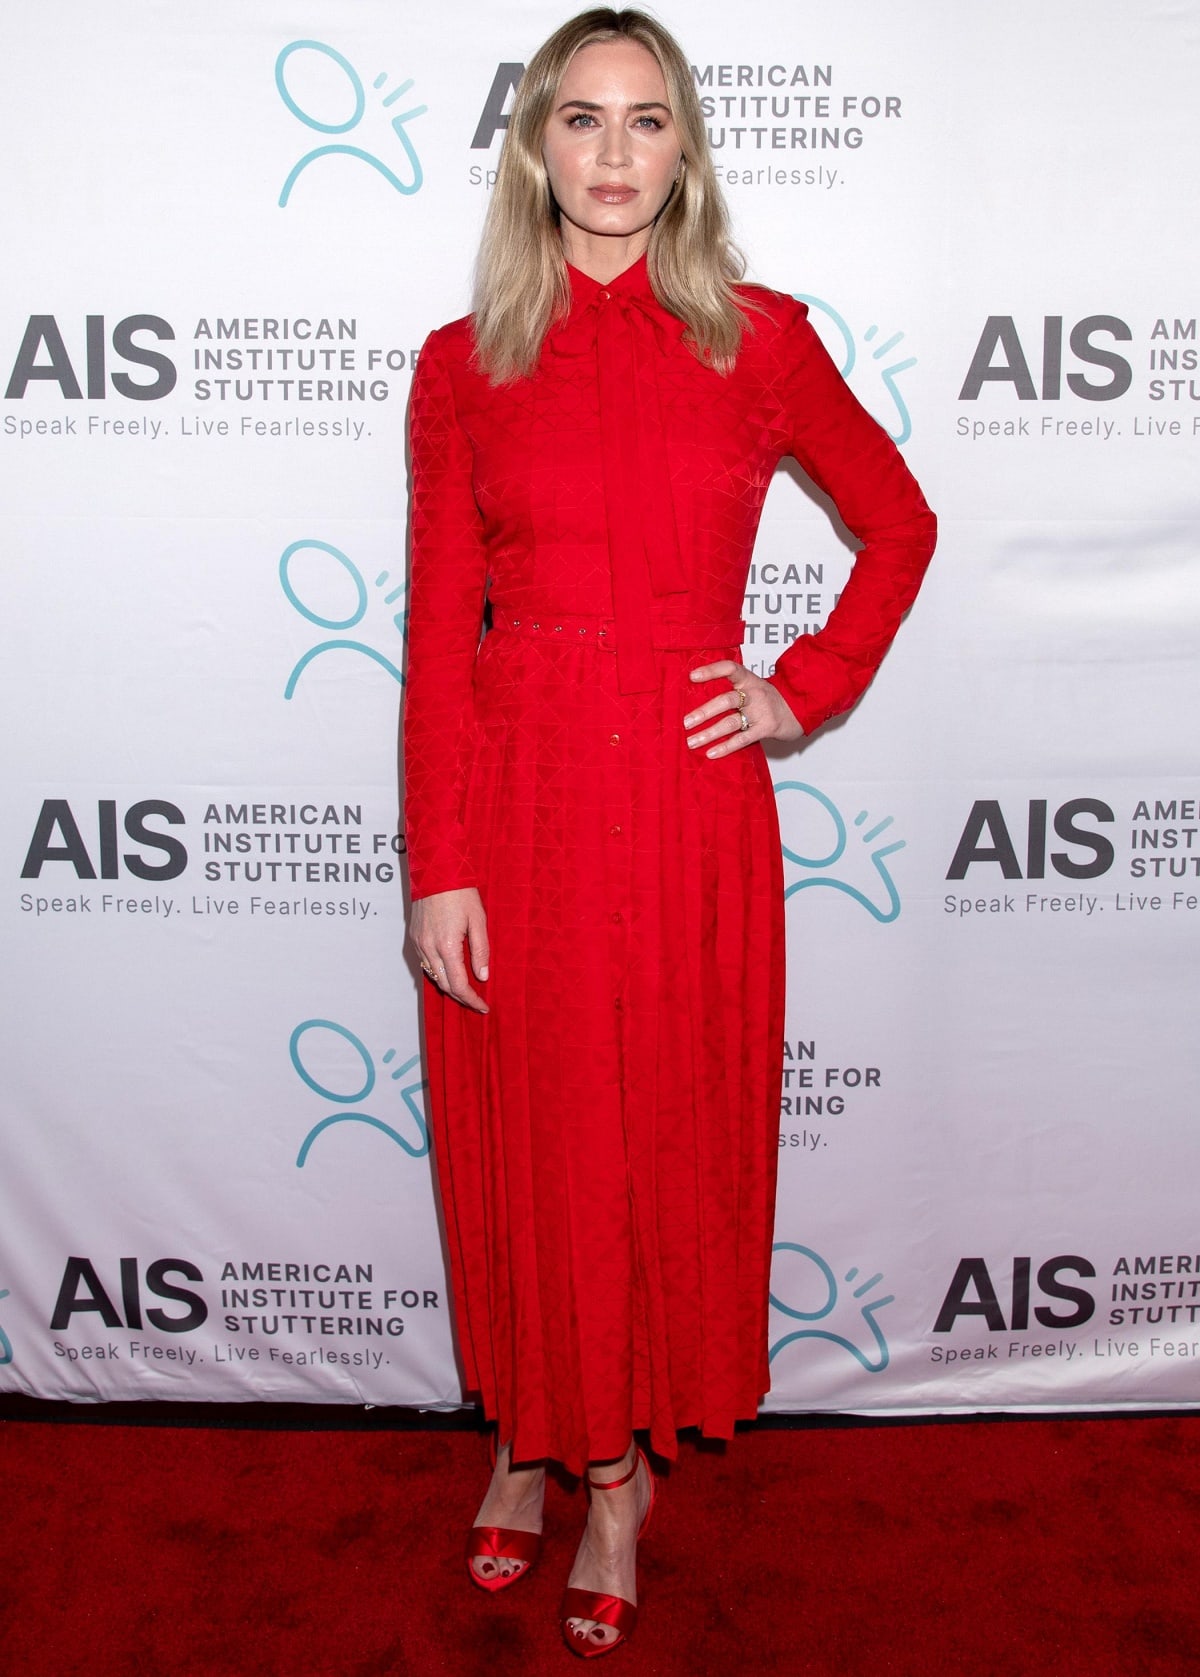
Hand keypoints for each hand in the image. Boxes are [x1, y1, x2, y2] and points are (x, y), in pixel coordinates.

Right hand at [410, 887, 489, 1012]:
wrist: (436, 871)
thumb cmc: (461, 893)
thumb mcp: (478, 920)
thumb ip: (480, 950)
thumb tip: (482, 976)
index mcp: (447, 945)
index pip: (459, 985)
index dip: (471, 999)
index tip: (483, 1006)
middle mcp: (429, 947)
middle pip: (444, 985)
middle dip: (461, 997)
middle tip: (476, 1002)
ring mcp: (419, 942)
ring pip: (433, 975)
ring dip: (449, 986)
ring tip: (465, 990)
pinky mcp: (414, 936)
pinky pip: (425, 963)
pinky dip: (438, 972)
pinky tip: (449, 972)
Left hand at [683, 660, 804, 756]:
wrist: (800, 709)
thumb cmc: (769, 699)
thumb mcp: (753, 687)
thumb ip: (733, 690)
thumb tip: (699, 700)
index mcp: (749, 680)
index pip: (730, 669)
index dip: (711, 671)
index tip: (692, 677)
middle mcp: (754, 693)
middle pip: (726, 700)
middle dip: (704, 712)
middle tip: (686, 722)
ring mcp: (761, 712)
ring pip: (731, 722)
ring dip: (709, 733)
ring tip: (692, 742)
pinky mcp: (766, 729)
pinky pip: (742, 739)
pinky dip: (725, 747)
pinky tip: (711, 753)